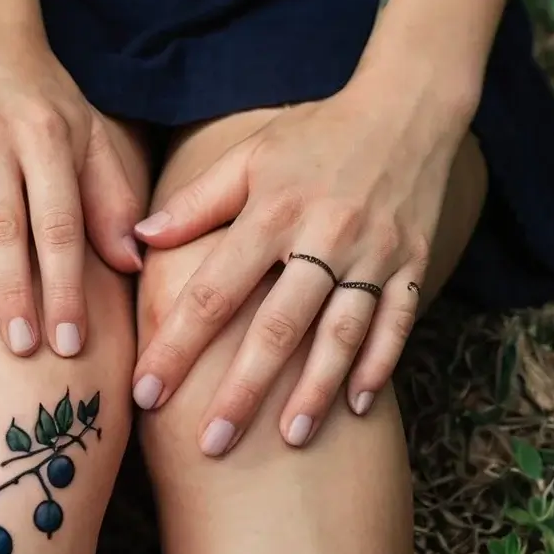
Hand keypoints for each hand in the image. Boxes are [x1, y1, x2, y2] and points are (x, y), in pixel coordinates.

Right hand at [0, 0, 141, 357]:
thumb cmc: (38, 95)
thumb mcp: (86, 131)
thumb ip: (110, 195)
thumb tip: (133, 263)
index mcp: (48, 136)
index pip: (59, 222)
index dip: (65, 284)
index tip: (71, 341)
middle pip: (4, 227)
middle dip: (16, 293)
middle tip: (25, 351)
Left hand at [131, 77, 471, 453]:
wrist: (406, 109)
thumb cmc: (315, 135)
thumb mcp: (249, 156)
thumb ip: (195, 202)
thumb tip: (139, 240)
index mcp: (272, 212)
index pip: (213, 290)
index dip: (177, 345)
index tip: (146, 393)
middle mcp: (323, 237)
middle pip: (276, 325)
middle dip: (242, 389)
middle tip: (211, 444)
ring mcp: (373, 254)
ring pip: (340, 333)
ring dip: (314, 389)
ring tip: (289, 439)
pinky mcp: (414, 262)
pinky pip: (397, 322)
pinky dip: (378, 365)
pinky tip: (357, 407)